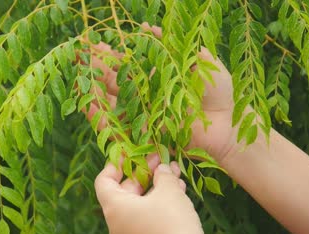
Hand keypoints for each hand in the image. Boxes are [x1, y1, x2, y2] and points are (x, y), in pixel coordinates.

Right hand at [85, 23, 236, 162]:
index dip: (114, 54)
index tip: (98, 43)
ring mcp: (144, 112)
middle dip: (99, 66)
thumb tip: (148, 27)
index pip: (130, 62)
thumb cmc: (219, 91)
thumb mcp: (199, 59)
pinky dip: (102, 115)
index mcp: (158, 75)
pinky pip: (120, 123)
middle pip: (117, 79)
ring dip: (95, 86)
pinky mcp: (144, 130)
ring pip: (114, 99)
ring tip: (80, 73)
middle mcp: (148, 93)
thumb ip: (174, 45)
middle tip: (82, 52)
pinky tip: (87, 103)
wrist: (228, 124)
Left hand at [95, 161, 215, 233]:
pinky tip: (178, 190)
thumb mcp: (168, 191)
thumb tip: (162, 169)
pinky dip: (159, 202)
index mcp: (114, 208)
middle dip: (144, 172)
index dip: (116, 163)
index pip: (104, 180)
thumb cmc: (172, 223)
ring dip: (156, 186)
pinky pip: (148, 216)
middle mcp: (117, 223)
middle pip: (124, 190)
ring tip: (174, 172)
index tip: (132, 152)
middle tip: (160, 158)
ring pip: (140, 203)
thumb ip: (162, 174)